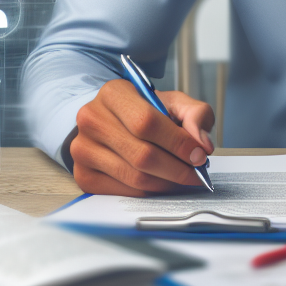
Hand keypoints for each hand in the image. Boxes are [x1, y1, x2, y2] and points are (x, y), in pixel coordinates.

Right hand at [70, 79, 214, 195]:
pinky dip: (150, 191)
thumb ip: (196, 114)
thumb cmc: (146, 111)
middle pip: (142, 154)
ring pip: (135, 177)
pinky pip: (124, 192)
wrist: (115, 122)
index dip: (177, 142)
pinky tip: (163, 183)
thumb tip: (202, 145)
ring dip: (167, 182)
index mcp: (113, 93)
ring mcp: (82, 150)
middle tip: (197, 172)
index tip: (200, 155)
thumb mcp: (174, 102)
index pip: (147, 122)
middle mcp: (91, 119)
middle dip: (177, 168)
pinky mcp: (83, 176)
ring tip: (184, 178)